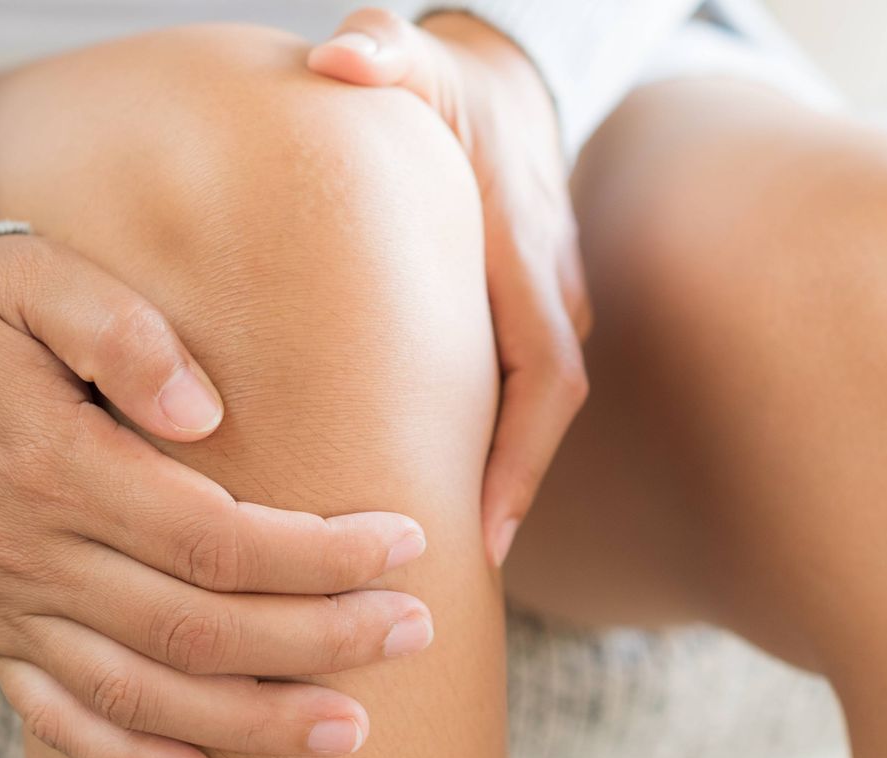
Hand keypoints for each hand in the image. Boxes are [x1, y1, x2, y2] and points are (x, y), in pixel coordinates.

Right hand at [0, 234, 432, 757]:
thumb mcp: (38, 281)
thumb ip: (123, 335)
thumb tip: (208, 413)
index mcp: (55, 464)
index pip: (215, 537)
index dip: (318, 554)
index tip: (404, 544)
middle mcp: (30, 553)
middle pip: (197, 626)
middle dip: (318, 639)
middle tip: (412, 632)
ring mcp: (6, 607)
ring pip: (143, 692)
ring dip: (252, 720)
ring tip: (350, 728)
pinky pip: (59, 719)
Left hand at [309, 9, 592, 567]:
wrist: (506, 76)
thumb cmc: (450, 82)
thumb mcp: (416, 58)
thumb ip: (382, 55)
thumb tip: (337, 58)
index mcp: (526, 252)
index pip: (544, 378)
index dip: (520, 461)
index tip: (483, 533)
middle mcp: (549, 289)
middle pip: (541, 415)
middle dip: (503, 494)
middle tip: (445, 571)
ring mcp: (543, 302)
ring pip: (528, 409)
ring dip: (493, 474)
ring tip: (433, 544)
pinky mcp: (523, 309)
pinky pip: (514, 387)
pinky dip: (485, 438)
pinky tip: (433, 476)